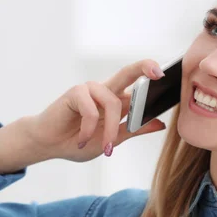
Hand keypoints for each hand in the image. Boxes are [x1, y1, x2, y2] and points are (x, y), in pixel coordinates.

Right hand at [28, 59, 166, 161]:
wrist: (49, 145)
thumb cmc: (78, 141)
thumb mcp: (112, 139)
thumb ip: (134, 130)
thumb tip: (161, 124)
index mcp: (116, 100)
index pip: (138, 86)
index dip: (152, 81)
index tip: (167, 78)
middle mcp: (105, 91)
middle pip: (128, 72)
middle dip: (144, 68)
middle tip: (158, 72)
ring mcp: (90, 90)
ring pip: (113, 103)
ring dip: (111, 130)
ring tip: (106, 148)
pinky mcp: (75, 92)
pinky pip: (91, 110)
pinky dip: (90, 129)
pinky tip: (82, 140)